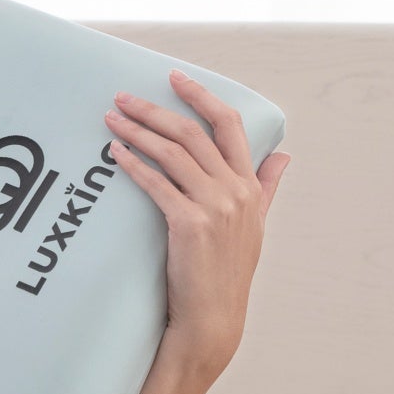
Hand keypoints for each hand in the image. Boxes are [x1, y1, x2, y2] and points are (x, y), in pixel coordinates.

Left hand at [104, 67, 290, 373]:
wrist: (214, 316)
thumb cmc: (228, 271)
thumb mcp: (256, 224)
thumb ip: (267, 187)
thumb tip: (283, 156)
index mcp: (250, 186)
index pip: (230, 125)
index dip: (201, 96)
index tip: (174, 77)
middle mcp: (235, 191)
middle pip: (192, 132)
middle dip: (154, 109)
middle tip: (123, 97)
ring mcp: (214, 206)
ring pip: (172, 152)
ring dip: (137, 131)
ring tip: (110, 119)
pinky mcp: (189, 224)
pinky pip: (156, 183)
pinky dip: (133, 164)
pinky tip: (114, 154)